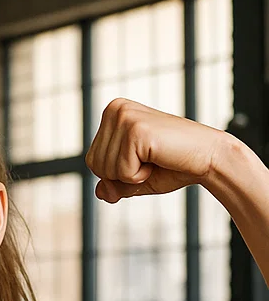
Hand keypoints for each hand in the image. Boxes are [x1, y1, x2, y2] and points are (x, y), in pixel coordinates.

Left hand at [86, 98, 228, 203]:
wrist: (208, 158)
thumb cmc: (172, 166)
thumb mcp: (133, 179)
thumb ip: (112, 185)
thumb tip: (99, 192)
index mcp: (112, 114)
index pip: (92, 161)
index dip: (116, 173)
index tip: (144, 159)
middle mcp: (115, 109)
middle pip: (94, 165)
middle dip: (121, 175)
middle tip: (151, 159)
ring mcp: (125, 117)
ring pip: (105, 170)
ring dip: (131, 175)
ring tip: (155, 157)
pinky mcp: (136, 130)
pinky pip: (122, 172)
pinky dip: (139, 176)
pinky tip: (158, 158)